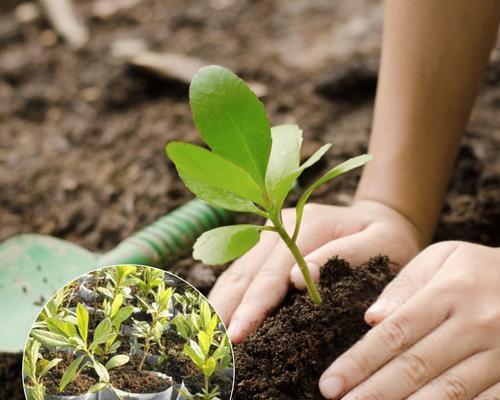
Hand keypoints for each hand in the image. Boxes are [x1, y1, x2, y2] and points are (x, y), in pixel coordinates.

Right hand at [208, 199, 422, 343]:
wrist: (381, 220)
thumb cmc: (387, 239)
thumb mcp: (381, 245)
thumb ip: (345, 256)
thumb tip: (299, 280)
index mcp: (308, 224)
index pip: (272, 273)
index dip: (253, 306)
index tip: (237, 335)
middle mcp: (280, 224)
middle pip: (245, 272)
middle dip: (226, 309)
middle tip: (210, 344)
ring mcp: (270, 232)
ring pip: (237, 272)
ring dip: (220, 304)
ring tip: (206, 335)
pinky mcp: (266, 245)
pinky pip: (241, 272)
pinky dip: (228, 296)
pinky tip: (219, 317)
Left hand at [319, 241, 499, 399]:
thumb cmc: (476, 268)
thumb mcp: (441, 258)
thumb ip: (405, 286)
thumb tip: (372, 320)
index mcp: (450, 292)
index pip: (396, 333)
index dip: (360, 362)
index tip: (331, 382)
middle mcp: (477, 324)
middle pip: (416, 366)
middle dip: (373, 391)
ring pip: (448, 392)